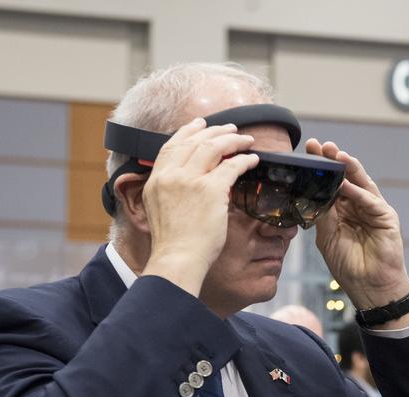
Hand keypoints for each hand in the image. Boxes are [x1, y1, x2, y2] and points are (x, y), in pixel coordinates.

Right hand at [139, 118, 258, 295]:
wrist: (177, 259)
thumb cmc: (173, 243)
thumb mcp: (158, 209)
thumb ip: (168, 190)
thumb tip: (185, 182)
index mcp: (156, 179)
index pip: (172, 145)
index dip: (188, 131)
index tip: (200, 124)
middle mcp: (171, 175)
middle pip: (194, 142)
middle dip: (215, 131)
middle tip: (230, 128)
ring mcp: (190, 181)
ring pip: (213, 147)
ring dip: (232, 140)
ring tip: (246, 140)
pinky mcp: (210, 190)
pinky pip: (232, 166)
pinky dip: (244, 160)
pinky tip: (253, 160)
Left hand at [304, 139, 408, 311]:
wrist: (369, 287)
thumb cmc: (349, 265)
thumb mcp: (327, 237)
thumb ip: (322, 214)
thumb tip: (311, 192)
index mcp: (342, 210)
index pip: (330, 184)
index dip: (320, 169)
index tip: (308, 152)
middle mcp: (358, 205)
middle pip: (346, 177)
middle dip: (334, 161)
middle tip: (321, 145)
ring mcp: (373, 210)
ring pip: (360, 183)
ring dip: (348, 168)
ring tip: (335, 154)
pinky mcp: (386, 217)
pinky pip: (370, 200)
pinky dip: (357, 192)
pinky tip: (346, 184)